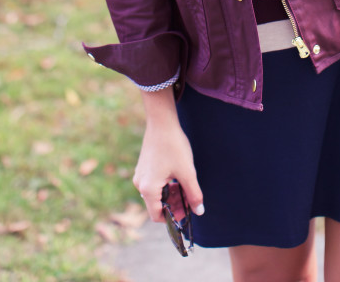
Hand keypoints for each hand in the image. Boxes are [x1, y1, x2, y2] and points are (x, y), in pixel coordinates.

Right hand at [133, 88, 203, 222]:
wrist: (162, 121)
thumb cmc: (173, 146)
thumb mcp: (187, 172)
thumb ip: (194, 194)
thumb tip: (199, 211)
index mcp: (148, 189)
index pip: (156, 216)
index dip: (172, 218)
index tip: (186, 214)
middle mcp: (140, 184)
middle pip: (156, 205)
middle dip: (173, 205)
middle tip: (190, 200)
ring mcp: (140, 175)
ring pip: (156, 193)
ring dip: (171, 194)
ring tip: (186, 187)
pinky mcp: (143, 167)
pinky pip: (154, 183)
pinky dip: (165, 185)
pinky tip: (178, 177)